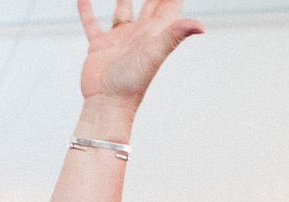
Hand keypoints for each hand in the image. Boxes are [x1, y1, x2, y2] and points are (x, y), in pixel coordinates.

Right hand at [76, 0, 203, 107]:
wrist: (107, 104)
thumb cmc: (133, 83)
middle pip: (150, 3)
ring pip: (123, 9)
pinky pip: (93, 23)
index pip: (169, 4)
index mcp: (155, 32)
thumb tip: (201, 26)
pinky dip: (87, 10)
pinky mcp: (100, 45)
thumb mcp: (155, 54)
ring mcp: (120, 38)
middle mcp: (140, 33)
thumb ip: (175, 35)